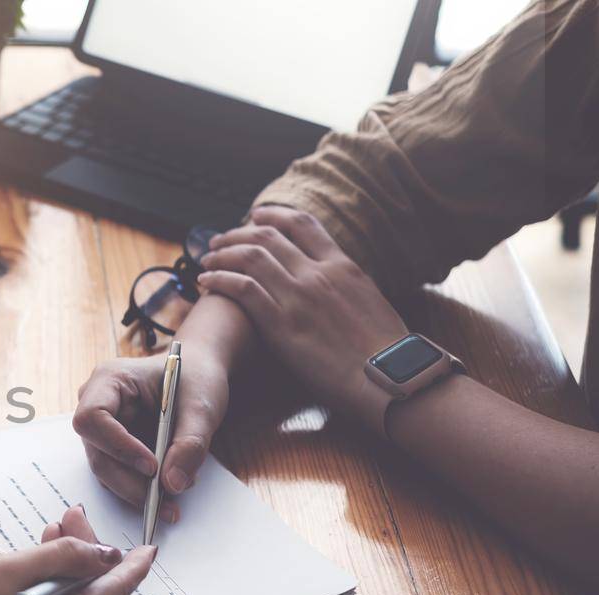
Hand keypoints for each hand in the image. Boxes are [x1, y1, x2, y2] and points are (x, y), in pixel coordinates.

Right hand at [0, 507, 155, 594]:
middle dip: (81, 555)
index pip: (115, 591)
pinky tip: (20, 576)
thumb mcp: (9, 570)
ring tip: (41, 537)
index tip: (151, 548)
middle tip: (64, 517)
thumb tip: (105, 556)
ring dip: (57, 573)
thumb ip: (63, 558)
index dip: (132, 565)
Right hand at [73, 351, 229, 520]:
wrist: (197, 377)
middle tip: (165, 500)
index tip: (152, 466)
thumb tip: (172, 484)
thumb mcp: (202, 406)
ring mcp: (102, 428)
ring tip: (176, 494)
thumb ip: (190, 444)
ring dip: (138, 490)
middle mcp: (97, 404)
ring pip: (106, 470)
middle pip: (98, 453)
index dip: (117, 446)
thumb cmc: (196, 378)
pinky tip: (170, 487)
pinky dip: (142, 488)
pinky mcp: (112, 447)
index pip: (92, 418)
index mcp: (110, 380)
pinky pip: (119, 474)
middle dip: (131, 481)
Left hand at [196, 207, 406, 426]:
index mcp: (342, 265)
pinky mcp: (282, 323)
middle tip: (219, 240)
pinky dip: (220, 279)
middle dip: (237, 234)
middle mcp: (318, 273)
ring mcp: (299, 296)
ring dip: (222, 254)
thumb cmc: (387, 350)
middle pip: (268, 236)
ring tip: (207, 258)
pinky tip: (206, 281)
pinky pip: (242, 288)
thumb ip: (346, 286)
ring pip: (250, 257)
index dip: (274, 216)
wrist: (392, 375)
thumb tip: (336, 286)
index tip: (255, 216)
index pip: (303, 224)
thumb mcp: (370, 302)